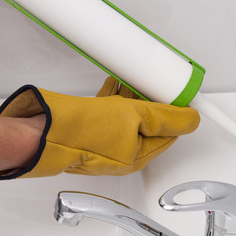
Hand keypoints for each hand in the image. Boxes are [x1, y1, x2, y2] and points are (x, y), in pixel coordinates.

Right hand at [0, 77, 200, 178]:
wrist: (44, 130)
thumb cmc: (82, 131)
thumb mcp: (134, 117)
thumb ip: (166, 118)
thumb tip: (191, 119)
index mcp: (137, 156)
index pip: (169, 134)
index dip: (176, 112)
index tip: (178, 94)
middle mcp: (122, 153)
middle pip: (148, 124)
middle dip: (153, 101)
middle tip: (157, 83)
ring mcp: (104, 143)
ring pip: (128, 117)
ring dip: (133, 97)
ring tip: (136, 79)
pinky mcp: (89, 132)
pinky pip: (109, 113)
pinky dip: (114, 98)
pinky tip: (113, 84)